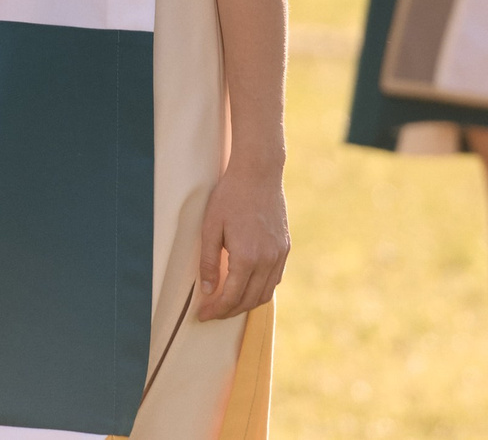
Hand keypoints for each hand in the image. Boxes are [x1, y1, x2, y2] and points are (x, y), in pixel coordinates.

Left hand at [194, 156, 287, 320]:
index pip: (231, 297)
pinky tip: (247, 287)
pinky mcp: (285, 247)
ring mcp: (279, 255)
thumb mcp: (210, 227)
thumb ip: (209, 262)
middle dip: (229, 311)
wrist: (258, 172)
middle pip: (249, 300)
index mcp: (247, 257)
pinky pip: (275, 279)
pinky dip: (261, 290)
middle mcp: (267, 260)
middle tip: (212, 312)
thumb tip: (208, 290)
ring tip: (228, 304)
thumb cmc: (230, 196)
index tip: (202, 315)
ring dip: (246, 304)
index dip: (216, 310)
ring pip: (265, 293)